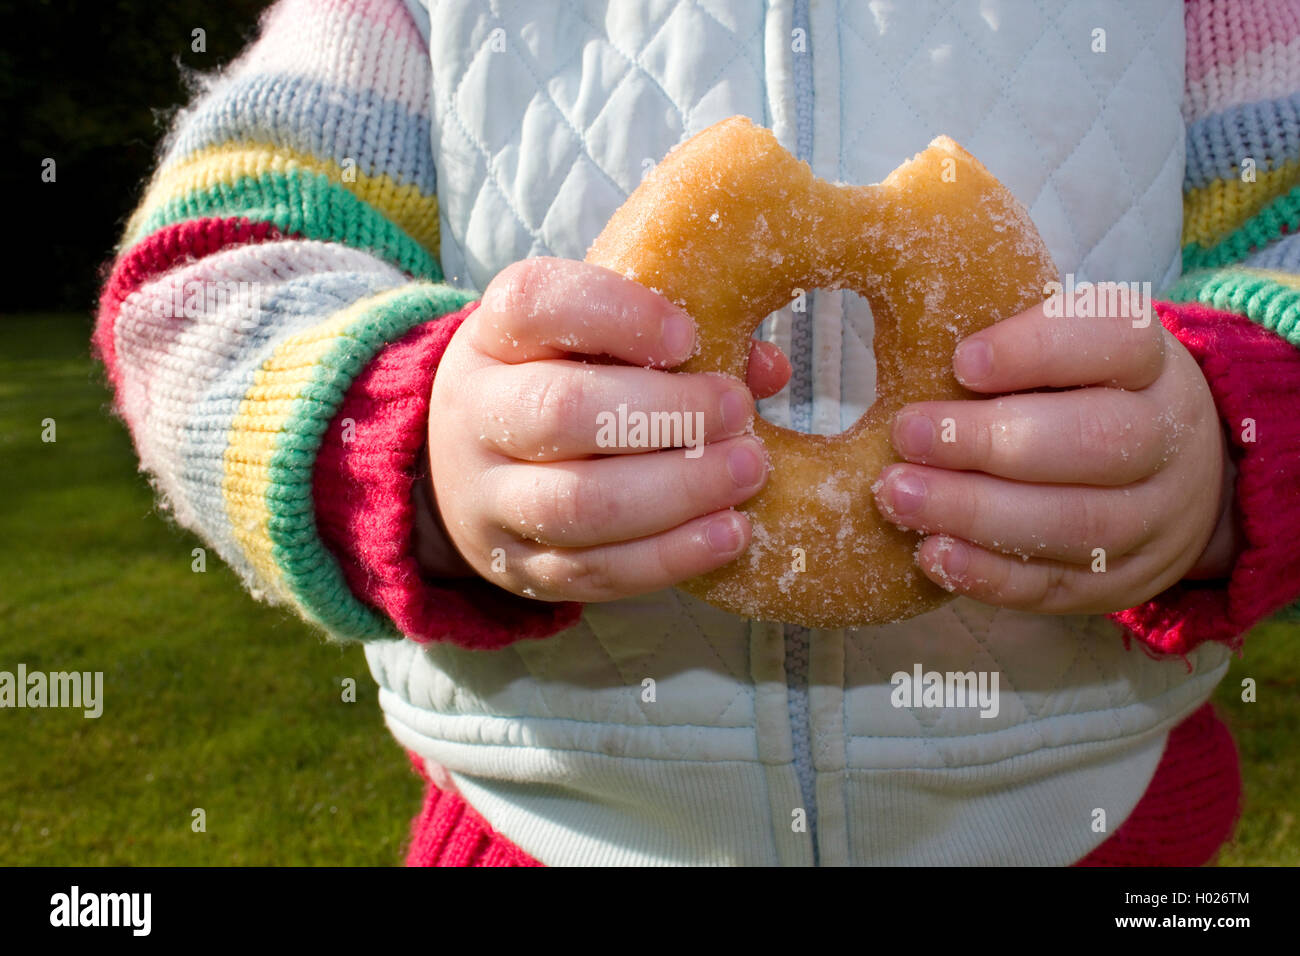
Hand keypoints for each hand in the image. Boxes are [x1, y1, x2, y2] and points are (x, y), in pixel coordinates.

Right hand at [420, 257, 790, 600]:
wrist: (463, 472)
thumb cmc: (553, 386)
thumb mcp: (588, 344)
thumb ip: (671, 344)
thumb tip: (766, 369)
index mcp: (494, 336)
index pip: (536, 304)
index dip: (618, 315)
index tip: (689, 336)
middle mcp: (476, 413)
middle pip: (561, 411)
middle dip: (667, 413)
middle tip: (737, 413)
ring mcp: (490, 498)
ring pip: (577, 503)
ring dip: (677, 491)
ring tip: (748, 472)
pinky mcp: (519, 567)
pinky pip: (594, 571)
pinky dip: (669, 556)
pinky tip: (728, 533)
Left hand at [872, 288, 1238, 613]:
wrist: (1182, 480)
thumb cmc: (1086, 397)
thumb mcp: (1072, 348)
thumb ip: (1011, 342)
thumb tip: (912, 340)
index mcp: (1151, 362)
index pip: (1115, 338)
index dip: (1037, 349)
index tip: (962, 360)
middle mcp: (1169, 438)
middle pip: (1096, 441)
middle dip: (988, 440)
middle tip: (907, 434)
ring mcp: (1153, 519)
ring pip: (1074, 522)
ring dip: (974, 511)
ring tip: (897, 495)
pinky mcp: (1120, 582)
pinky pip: (1056, 585)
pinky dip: (988, 573)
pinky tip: (931, 553)